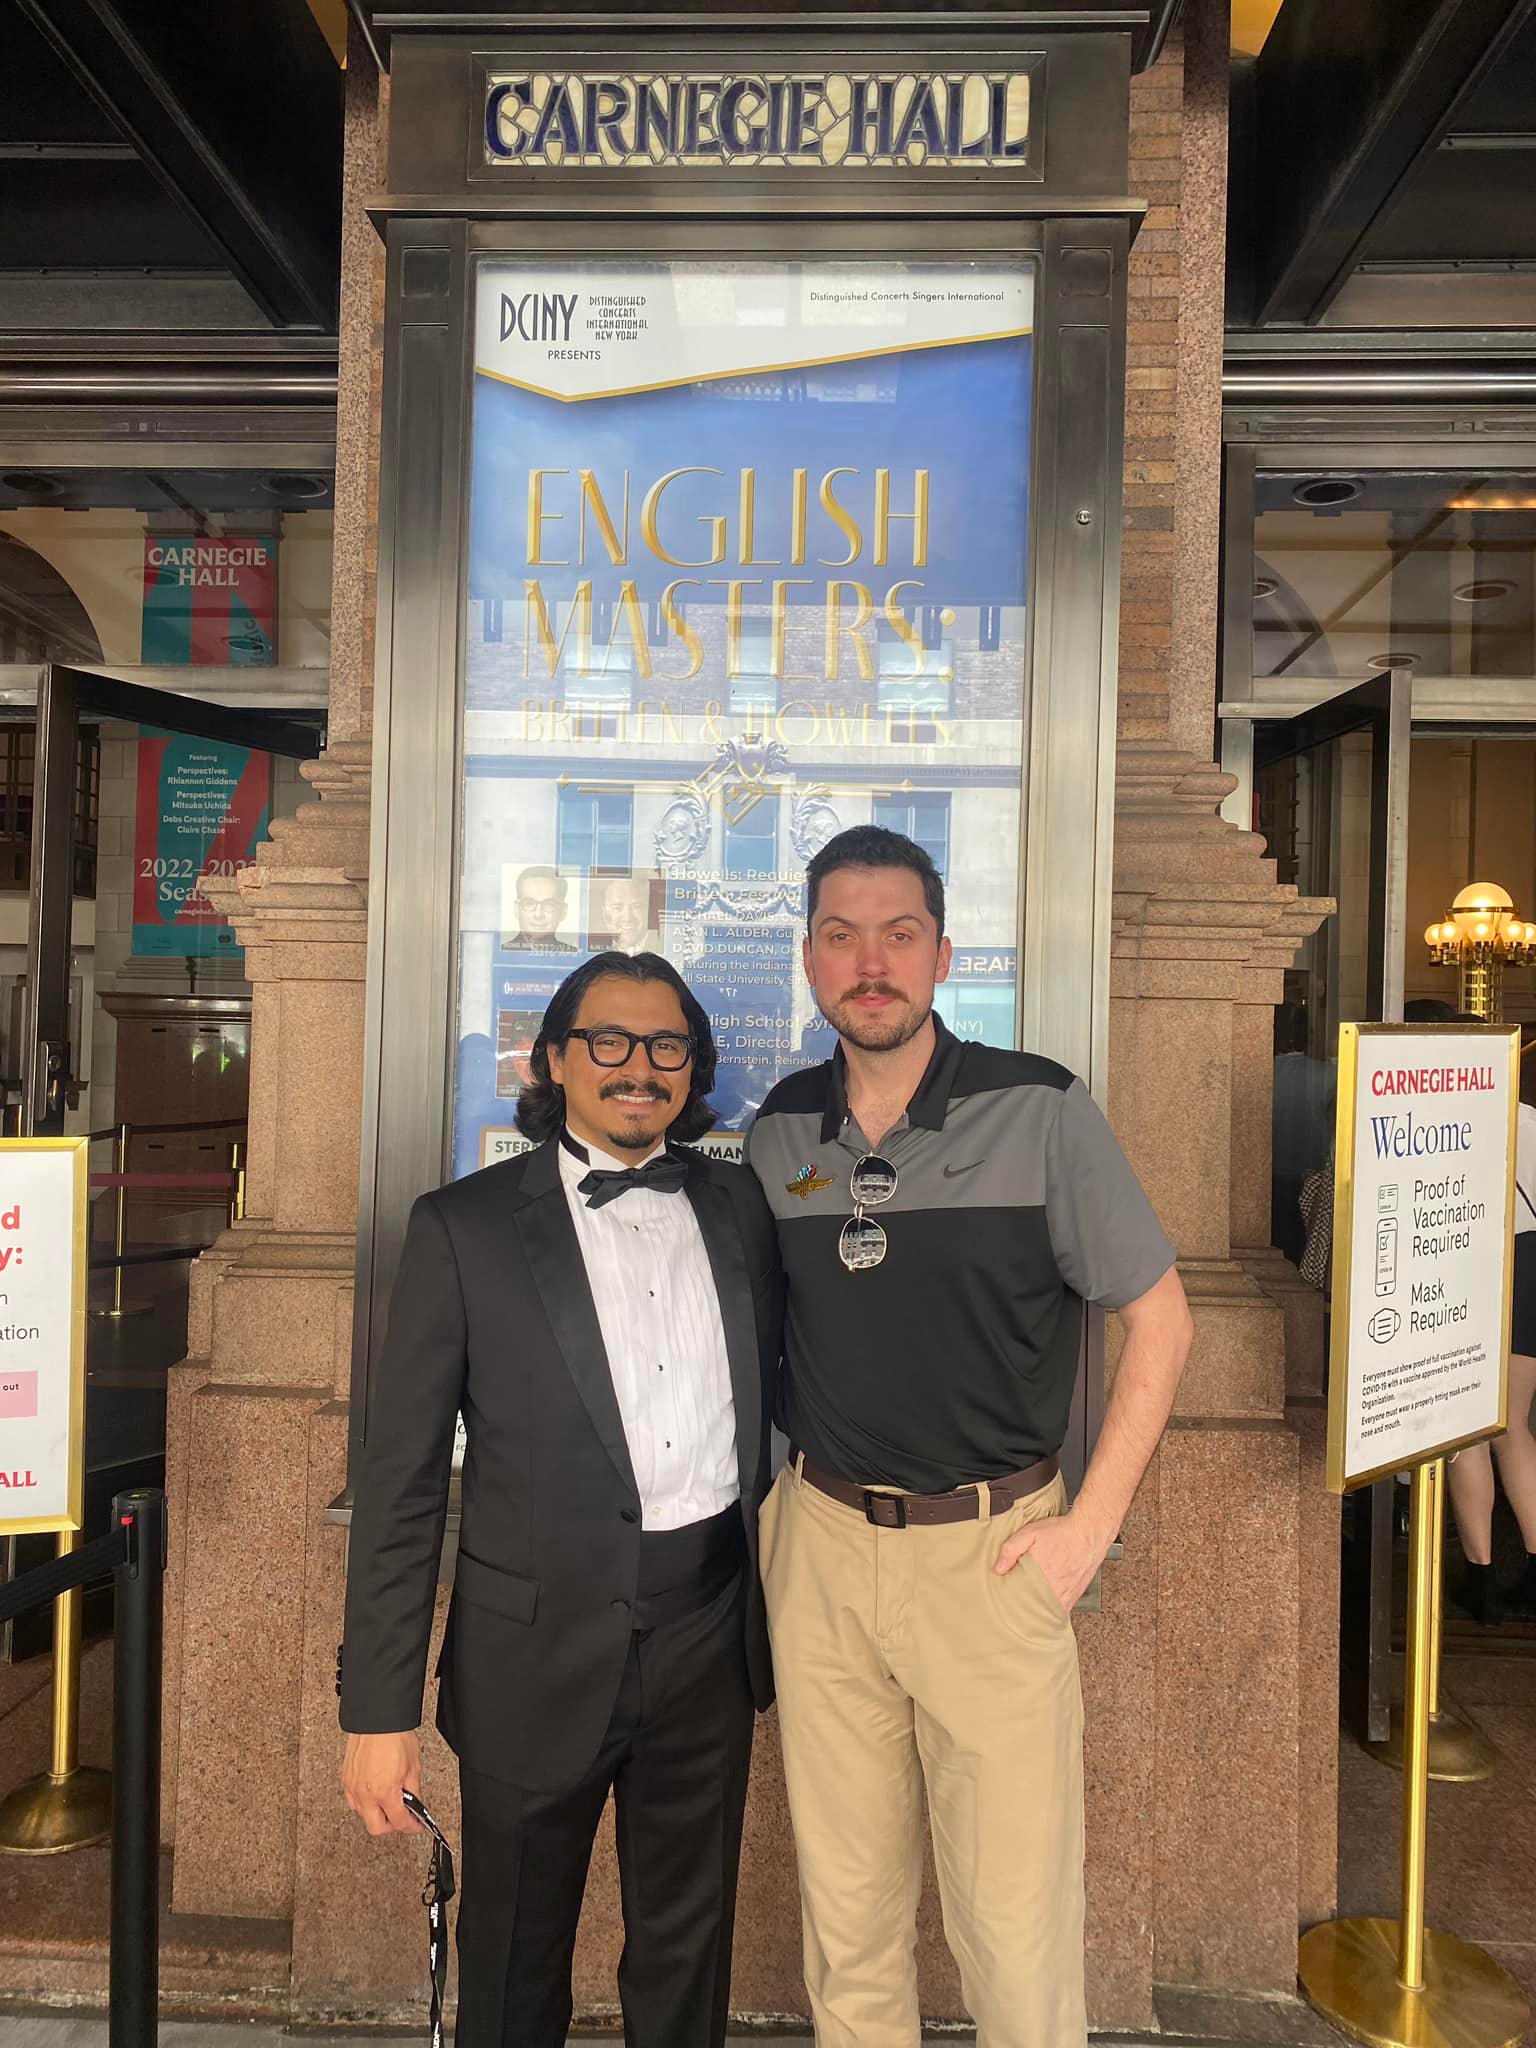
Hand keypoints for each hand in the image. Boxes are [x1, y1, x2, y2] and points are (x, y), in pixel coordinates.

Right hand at [342, 1730, 422, 1835]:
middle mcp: (365, 1793)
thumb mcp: (413, 1766)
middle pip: (376, 1828)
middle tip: (401, 1817)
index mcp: (384, 1791)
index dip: (411, 1827)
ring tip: (388, 1802)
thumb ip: (413, 1792)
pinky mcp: (346, 1779)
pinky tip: (374, 1794)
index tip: (415, 1826)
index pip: (398, 1822)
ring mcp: (352, 1787)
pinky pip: (353, 1801)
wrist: (377, 1718)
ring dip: (376, 1814)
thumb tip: (415, 1806)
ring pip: (362, 1816)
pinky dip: (365, 1802)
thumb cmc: (394, 1736)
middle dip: (391, 1826)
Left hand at [993, 1507, 1109, 1614]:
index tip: (1003, 1599)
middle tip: (1013, 1605)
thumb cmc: (1062, 1532)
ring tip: (1026, 1606)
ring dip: (1036, 1610)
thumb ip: (1011, 1549)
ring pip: (1046, 1611)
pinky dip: (1050, 1609)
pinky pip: (1060, 1610)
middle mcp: (1055, 1589)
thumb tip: (998, 1569)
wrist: (1090, 1532)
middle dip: (1021, 1607)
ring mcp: (1066, 1595)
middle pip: (1032, 1608)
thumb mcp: (1030, 1533)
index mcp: (1040, 1576)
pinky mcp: (1075, 1596)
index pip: (1019, 1598)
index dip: (1009, 1600)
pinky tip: (1043, 1604)